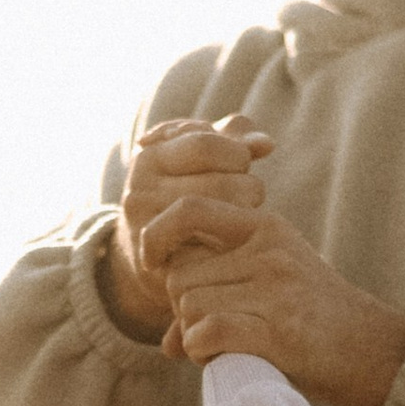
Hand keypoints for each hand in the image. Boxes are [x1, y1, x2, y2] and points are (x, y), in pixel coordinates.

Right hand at [103, 117, 271, 338]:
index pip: (206, 144)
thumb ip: (235, 140)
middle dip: (249, 189)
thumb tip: (266, 144)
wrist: (159, 259)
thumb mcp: (204, 160)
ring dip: (245, 218)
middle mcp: (138, 192)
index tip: (241, 167)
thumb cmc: (190, 196)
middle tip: (250, 200)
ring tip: (243, 219)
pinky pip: (213, 252)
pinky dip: (232, 246)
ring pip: (219, 218)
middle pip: (220, 184)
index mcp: (149, 157)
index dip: (237, 154)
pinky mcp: (162, 264)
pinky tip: (234, 243)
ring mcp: (145, 230)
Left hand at [150, 194, 404, 405]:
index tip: (155, 266)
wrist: (376, 350)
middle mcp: (269, 248)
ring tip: (220, 346)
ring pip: (189, 305)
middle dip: (181, 308)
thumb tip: (165, 342)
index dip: (158, 236)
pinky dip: (201, 351)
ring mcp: (275, 287)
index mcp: (264, 226)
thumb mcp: (274, 284)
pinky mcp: (279, 329)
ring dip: (192, 335)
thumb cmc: (317, 322)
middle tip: (207, 328)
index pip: (189, 209)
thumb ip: (220, 293)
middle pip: (180, 274)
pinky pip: (208, 332)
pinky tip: (220, 357)